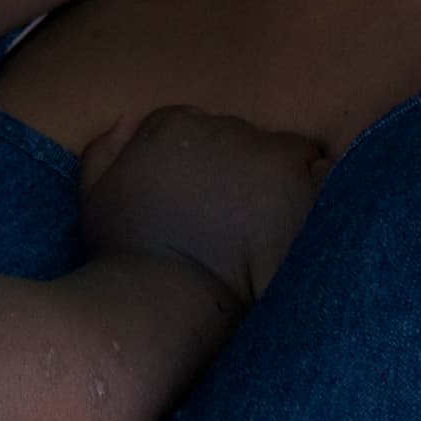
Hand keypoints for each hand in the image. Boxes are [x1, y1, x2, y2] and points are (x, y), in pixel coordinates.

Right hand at [76, 104, 327, 303]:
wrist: (164, 302)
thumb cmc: (125, 257)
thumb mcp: (94, 199)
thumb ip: (105, 150)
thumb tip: (131, 118)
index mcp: (171, 125)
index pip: (201, 129)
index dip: (206, 167)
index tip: (208, 202)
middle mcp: (221, 129)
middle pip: (245, 138)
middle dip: (244, 171)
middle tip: (240, 220)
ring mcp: (265, 155)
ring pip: (290, 152)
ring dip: (285, 179)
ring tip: (276, 225)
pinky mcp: (301, 187)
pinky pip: (327, 174)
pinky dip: (323, 191)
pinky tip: (307, 223)